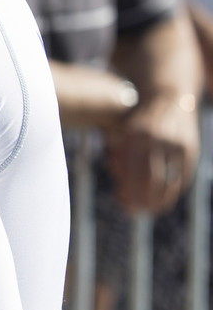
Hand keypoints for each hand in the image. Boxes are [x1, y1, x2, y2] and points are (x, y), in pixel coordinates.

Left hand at [106, 94, 198, 215]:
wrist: (166, 96)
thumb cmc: (136, 122)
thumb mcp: (120, 135)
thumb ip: (119, 162)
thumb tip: (122, 194)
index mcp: (136, 136)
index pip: (133, 175)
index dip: (130, 194)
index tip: (124, 205)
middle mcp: (158, 139)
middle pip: (152, 182)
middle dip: (143, 201)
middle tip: (136, 212)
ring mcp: (177, 144)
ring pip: (170, 183)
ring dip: (159, 201)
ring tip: (149, 210)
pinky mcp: (191, 149)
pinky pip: (183, 178)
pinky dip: (173, 192)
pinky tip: (163, 199)